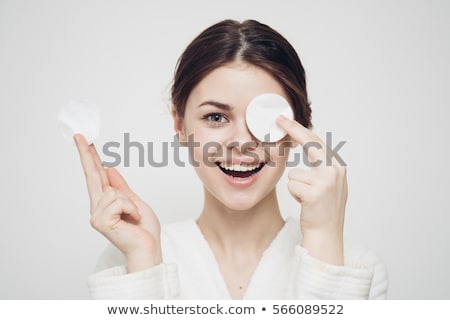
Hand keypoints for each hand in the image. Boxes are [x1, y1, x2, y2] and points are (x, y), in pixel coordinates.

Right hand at [74, 134, 161, 271]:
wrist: (148, 247)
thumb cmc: (143, 230)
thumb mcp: (135, 202)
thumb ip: (121, 187)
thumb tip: (109, 168)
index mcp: (105, 202)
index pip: (96, 176)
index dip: (91, 158)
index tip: (85, 141)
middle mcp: (97, 207)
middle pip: (92, 175)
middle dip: (87, 154)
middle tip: (80, 135)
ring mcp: (97, 214)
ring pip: (114, 191)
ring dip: (130, 203)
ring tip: (133, 216)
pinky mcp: (101, 220)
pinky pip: (118, 200)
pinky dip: (131, 208)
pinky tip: (131, 220)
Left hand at [277, 116, 346, 264]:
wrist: (326, 236)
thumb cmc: (322, 211)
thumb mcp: (327, 184)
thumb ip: (319, 166)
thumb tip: (307, 146)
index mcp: (337, 167)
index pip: (317, 142)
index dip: (300, 130)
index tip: (285, 120)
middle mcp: (335, 170)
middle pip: (310, 143)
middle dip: (293, 131)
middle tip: (278, 120)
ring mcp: (327, 181)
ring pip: (294, 173)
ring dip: (295, 186)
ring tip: (307, 199)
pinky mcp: (316, 192)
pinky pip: (292, 185)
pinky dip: (294, 195)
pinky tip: (305, 204)